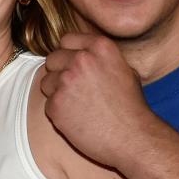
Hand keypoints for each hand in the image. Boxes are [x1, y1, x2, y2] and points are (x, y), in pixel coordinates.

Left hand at [41, 33, 152, 168]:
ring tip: (78, 106)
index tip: (73, 66)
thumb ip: (101, 59)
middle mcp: (81, 60)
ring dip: (57, 93)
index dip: (69, 54)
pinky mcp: (56, 104)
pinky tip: (77, 119)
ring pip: (46, 82)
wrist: (132, 138)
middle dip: (59, 72)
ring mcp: (66, 81)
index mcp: (100, 47)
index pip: (67, 40)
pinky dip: (58, 113)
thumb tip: (84, 55)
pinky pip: (48, 104)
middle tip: (75, 90)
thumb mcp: (125, 70)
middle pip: (53, 59)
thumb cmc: (131, 107)